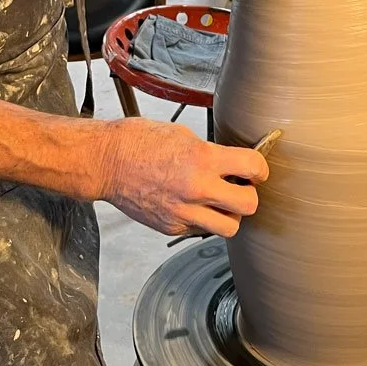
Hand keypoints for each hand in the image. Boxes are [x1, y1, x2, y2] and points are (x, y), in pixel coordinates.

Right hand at [96, 118, 268, 237]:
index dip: (260, 168)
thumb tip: (229, 164)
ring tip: (218, 201)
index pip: (253, 167)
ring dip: (228, 214)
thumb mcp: (182, 136)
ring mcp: (183, 212)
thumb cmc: (138, 142)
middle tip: (240, 187)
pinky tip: (190, 203)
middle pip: (248, 206)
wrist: (106, 161)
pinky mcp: (171, 226)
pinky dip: (201, 219)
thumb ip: (210, 153)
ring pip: (229, 228)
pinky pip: (200, 229)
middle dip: (249, 195)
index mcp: (202, 159)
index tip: (256, 169)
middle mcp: (196, 188)